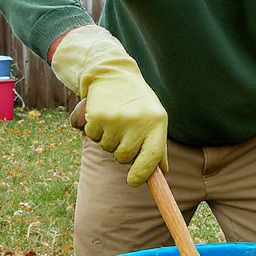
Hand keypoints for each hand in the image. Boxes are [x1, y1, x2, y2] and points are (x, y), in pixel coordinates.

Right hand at [50, 25, 167, 185]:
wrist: (113, 74)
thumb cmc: (137, 102)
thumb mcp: (154, 118)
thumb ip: (157, 146)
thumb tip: (162, 173)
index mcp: (157, 122)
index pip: (152, 157)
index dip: (142, 174)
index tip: (133, 181)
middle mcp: (138, 121)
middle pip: (124, 157)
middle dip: (120, 149)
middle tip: (122, 129)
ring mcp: (118, 119)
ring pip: (107, 147)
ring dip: (107, 138)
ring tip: (113, 118)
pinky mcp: (99, 116)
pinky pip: (93, 136)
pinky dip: (94, 130)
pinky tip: (101, 114)